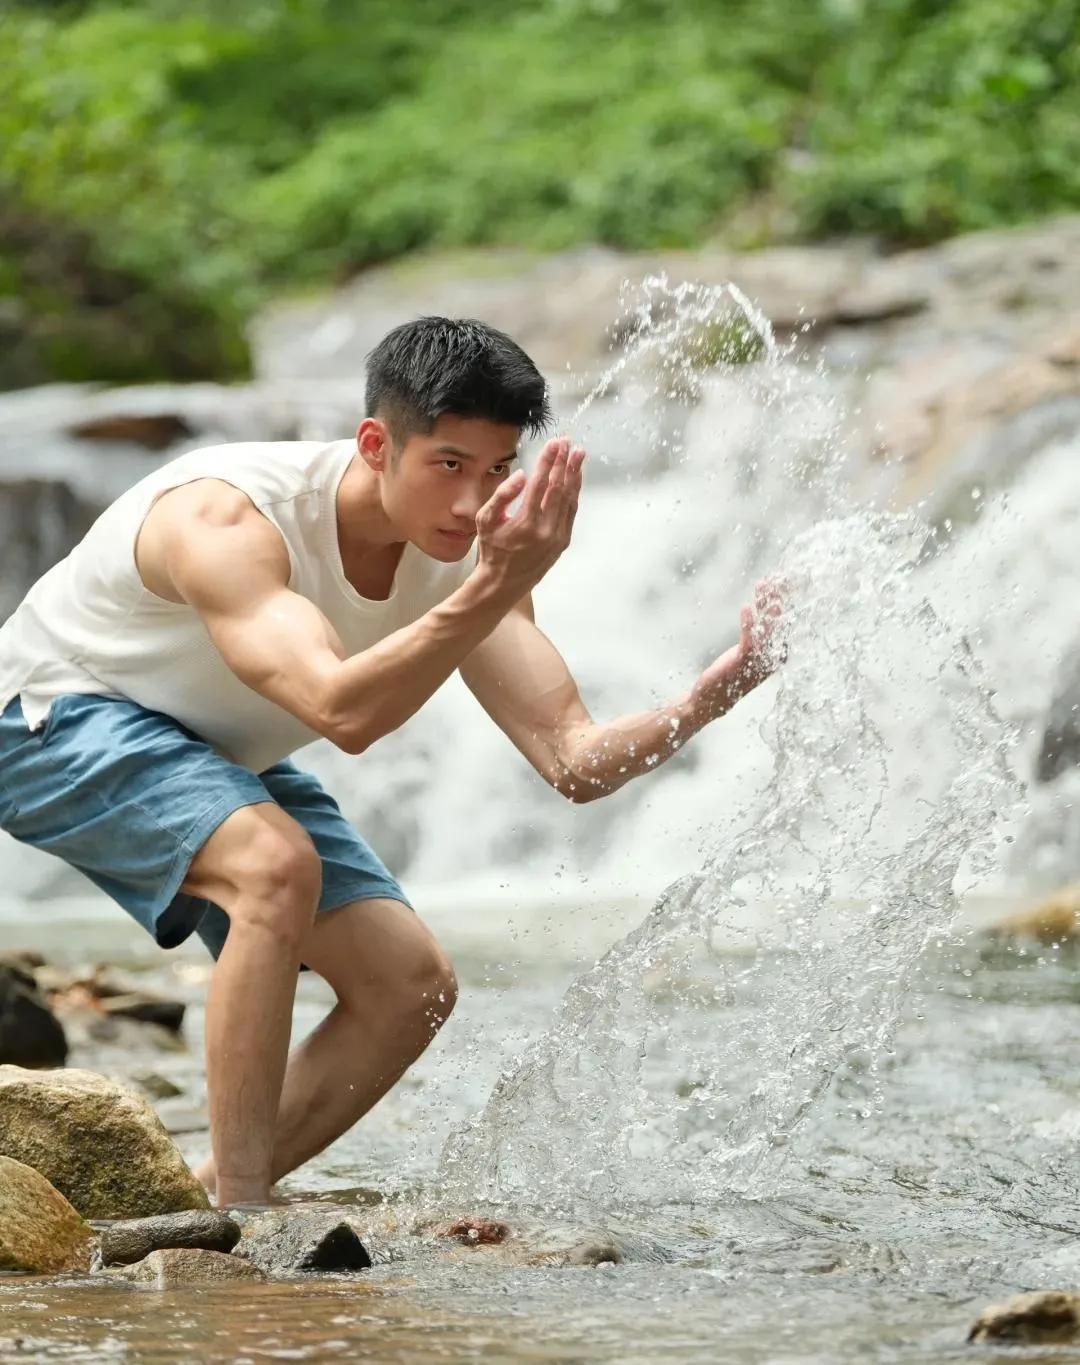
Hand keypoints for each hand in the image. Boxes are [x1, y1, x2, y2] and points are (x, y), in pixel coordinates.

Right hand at [474, 437, 584, 593]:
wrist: (503, 583)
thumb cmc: (492, 549)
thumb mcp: (485, 521)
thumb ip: (501, 496)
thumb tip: (521, 475)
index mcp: (526, 523)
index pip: (541, 483)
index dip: (549, 461)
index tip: (554, 444)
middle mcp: (546, 530)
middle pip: (559, 488)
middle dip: (564, 462)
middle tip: (568, 443)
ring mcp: (557, 537)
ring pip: (569, 499)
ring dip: (574, 475)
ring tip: (578, 455)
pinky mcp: (563, 542)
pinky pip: (571, 512)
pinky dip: (574, 493)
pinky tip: (575, 479)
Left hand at [688, 579, 785, 719]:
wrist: (712, 700)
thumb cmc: (731, 675)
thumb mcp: (749, 652)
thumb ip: (759, 634)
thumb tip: (766, 610)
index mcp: (776, 656)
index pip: (784, 623)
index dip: (785, 601)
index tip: (784, 581)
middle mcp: (771, 659)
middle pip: (779, 622)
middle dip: (779, 598)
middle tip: (779, 578)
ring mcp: (758, 661)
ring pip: (766, 627)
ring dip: (765, 605)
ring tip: (765, 587)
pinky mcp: (742, 662)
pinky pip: (748, 638)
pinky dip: (749, 622)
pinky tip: (747, 607)